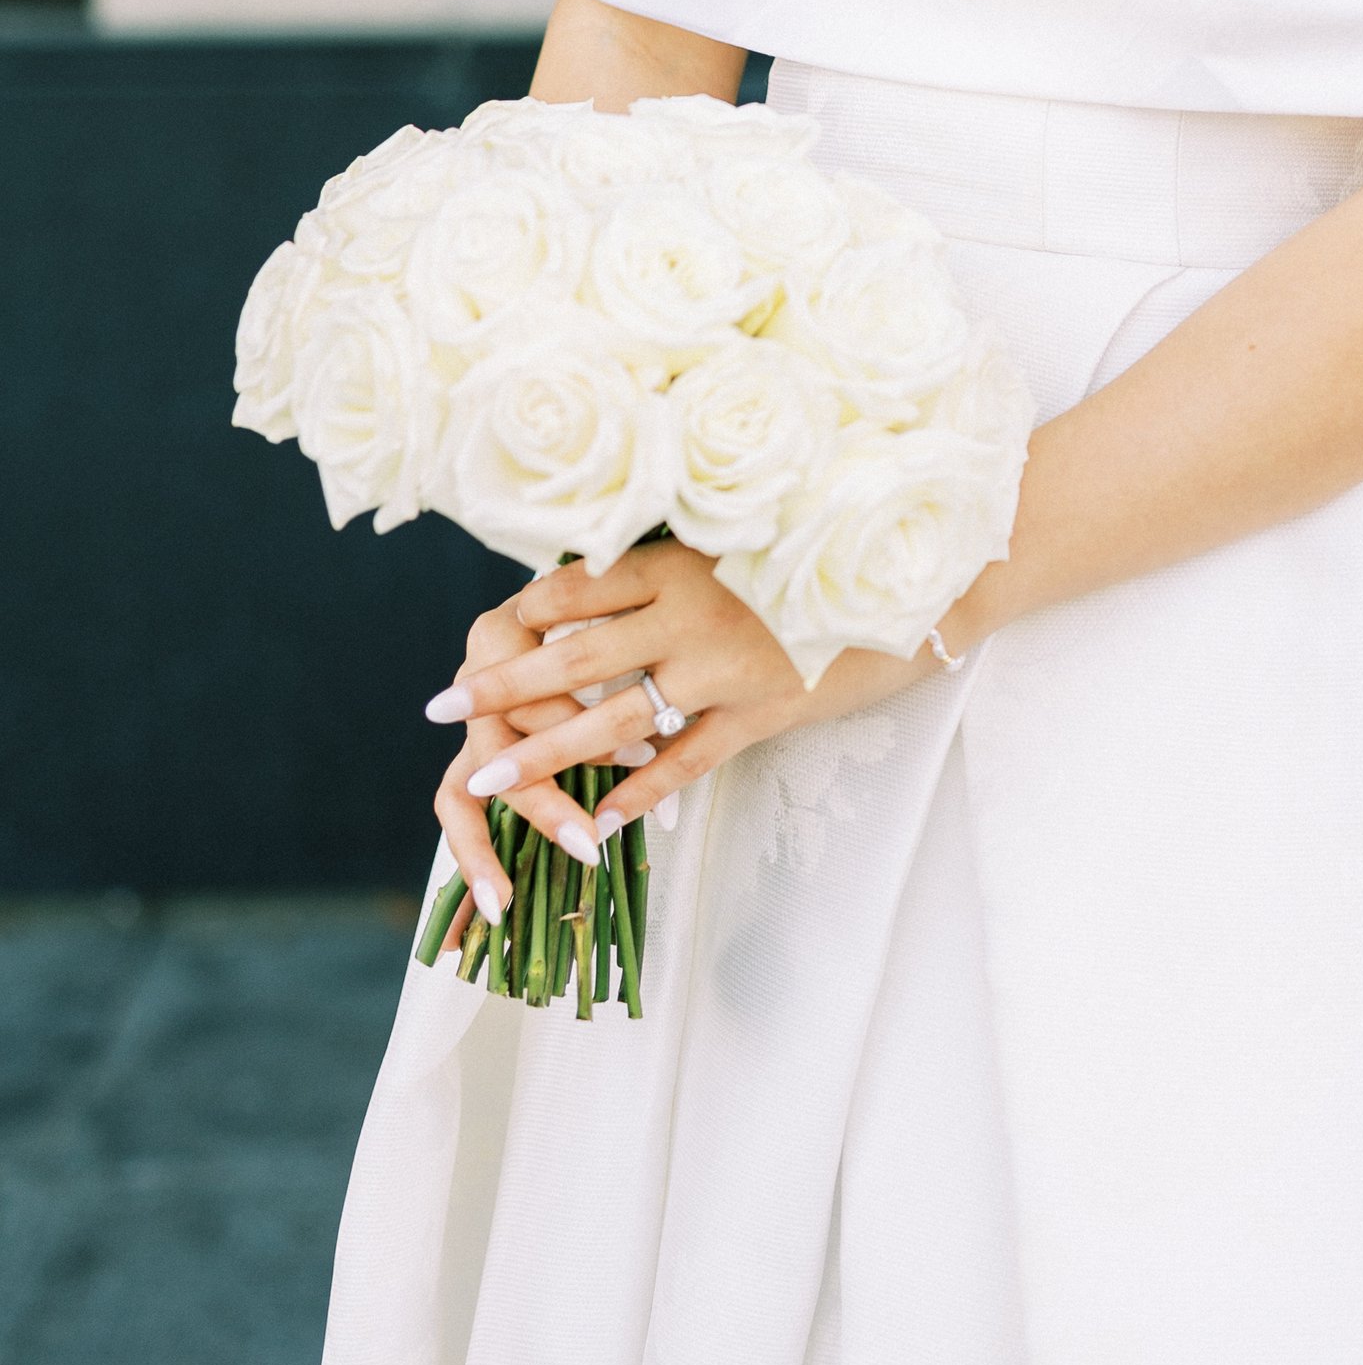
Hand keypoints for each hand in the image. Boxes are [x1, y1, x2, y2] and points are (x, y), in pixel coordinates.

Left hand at [425, 541, 939, 903]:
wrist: (921, 582)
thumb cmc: (826, 550)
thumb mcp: (744, 541)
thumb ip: (678, 561)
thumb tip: (599, 576)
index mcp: (682, 559)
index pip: (578, 586)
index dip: (523, 614)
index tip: (480, 631)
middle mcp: (693, 612)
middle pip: (574, 656)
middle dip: (500, 686)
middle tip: (439, 708)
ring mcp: (726, 668)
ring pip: (614, 718)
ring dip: (545, 755)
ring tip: (488, 782)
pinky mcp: (763, 712)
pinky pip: (687, 760)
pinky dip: (640, 792)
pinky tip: (600, 822)